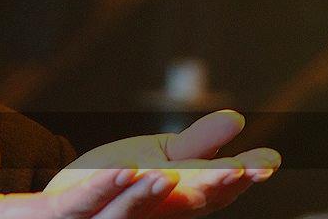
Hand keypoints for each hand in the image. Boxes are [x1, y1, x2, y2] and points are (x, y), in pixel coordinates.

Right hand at [0, 110, 279, 217]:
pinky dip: (210, 184)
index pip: (74, 213)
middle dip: (153, 198)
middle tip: (180, 174)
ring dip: (206, 193)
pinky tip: (249, 161)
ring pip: (160, 216)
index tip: (132, 171)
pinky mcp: (123, 212)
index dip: (103, 194)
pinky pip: (170, 204)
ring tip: (248, 168)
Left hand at [48, 110, 280, 216]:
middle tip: (239, 169)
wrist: (59, 206)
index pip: (214, 191)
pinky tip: (123, 170)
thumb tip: (238, 119)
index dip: (240, 178)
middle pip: (184, 204)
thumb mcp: (162, 158)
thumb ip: (198, 143)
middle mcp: (151, 213)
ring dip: (155, 192)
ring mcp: (112, 216)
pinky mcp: (70, 210)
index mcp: (177, 201)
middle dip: (212, 187)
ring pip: (136, 209)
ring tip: (171, 174)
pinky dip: (104, 187)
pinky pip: (86, 201)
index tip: (268, 161)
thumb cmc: (117, 181)